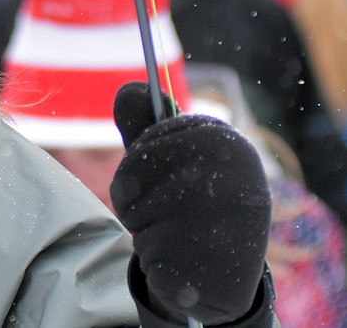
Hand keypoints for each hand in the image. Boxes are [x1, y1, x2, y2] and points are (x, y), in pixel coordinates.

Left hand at [109, 82, 270, 324]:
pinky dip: (150, 250)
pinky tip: (177, 254)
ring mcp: (224, 212)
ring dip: (139, 220)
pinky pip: (145, 240)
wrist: (220, 273)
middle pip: (136, 166)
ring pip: (134, 203)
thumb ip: (146, 127)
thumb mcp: (169, 161)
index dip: (143, 159)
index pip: (151, 134)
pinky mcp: (208, 252)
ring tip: (171, 229)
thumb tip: (127, 88)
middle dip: (132, 189)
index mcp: (228, 143)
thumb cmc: (190, 206)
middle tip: (160, 206)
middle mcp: (233, 172)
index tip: (163, 173)